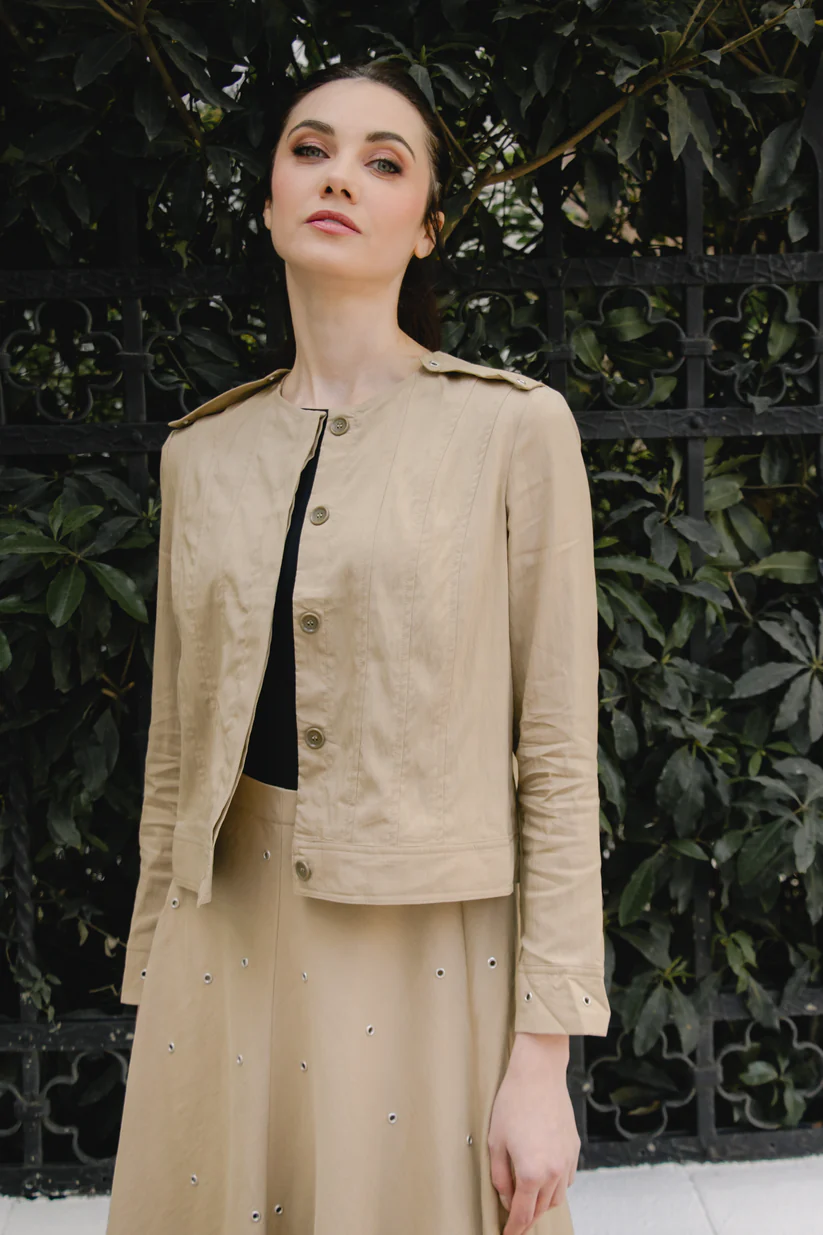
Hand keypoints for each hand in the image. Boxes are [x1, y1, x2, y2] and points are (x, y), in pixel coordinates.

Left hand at [487, 1033, 578, 1234]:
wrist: (539, 1075)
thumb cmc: (514, 1102)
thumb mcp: (495, 1142)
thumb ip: (500, 1177)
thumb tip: (507, 1198)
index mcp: (531, 1173)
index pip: (522, 1214)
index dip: (513, 1229)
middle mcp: (553, 1172)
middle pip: (541, 1209)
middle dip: (527, 1218)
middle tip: (515, 1219)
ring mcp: (566, 1161)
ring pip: (557, 1198)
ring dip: (542, 1204)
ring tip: (528, 1200)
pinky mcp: (574, 1149)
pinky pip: (566, 1179)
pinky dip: (555, 1186)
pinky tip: (544, 1178)